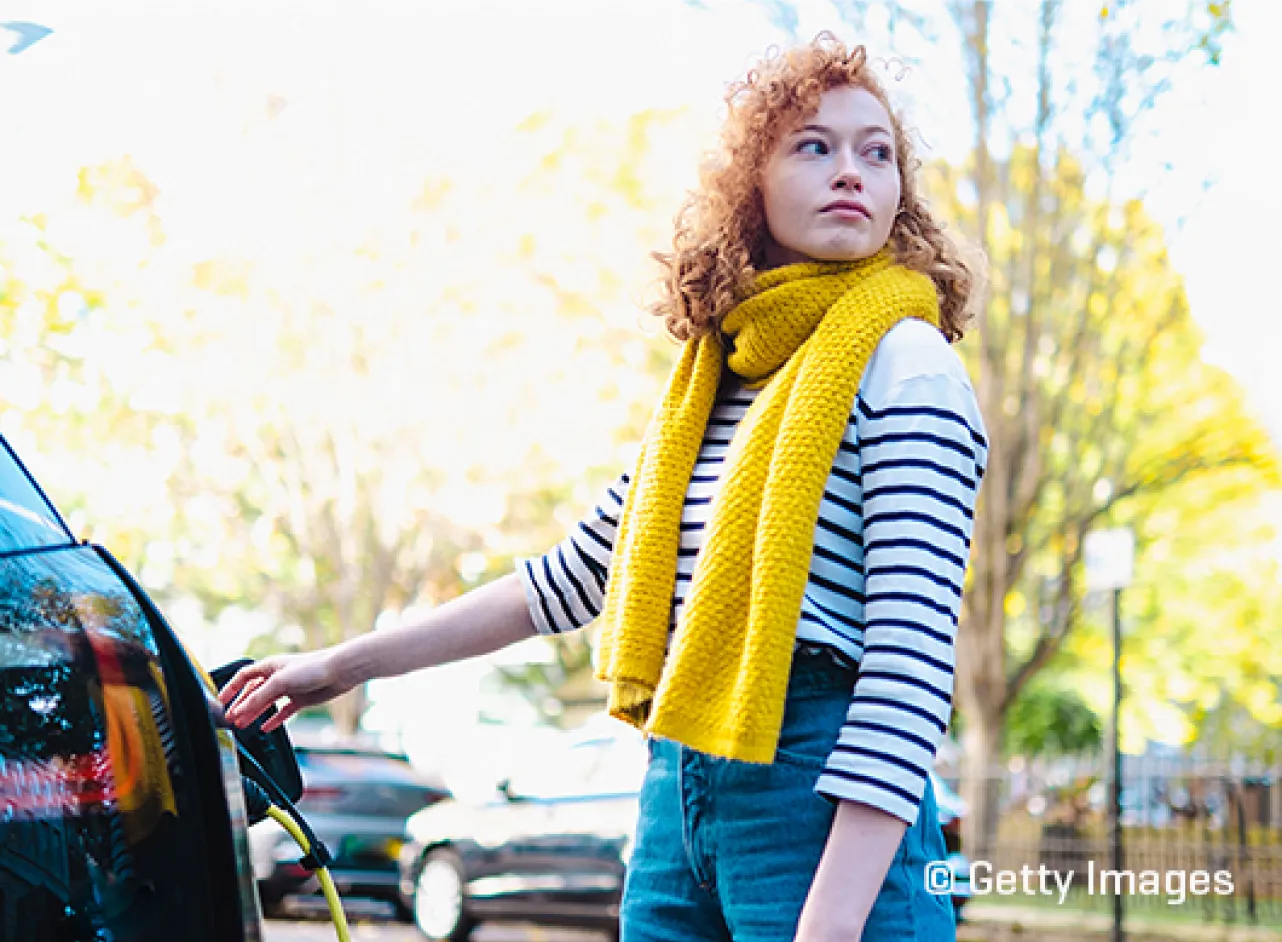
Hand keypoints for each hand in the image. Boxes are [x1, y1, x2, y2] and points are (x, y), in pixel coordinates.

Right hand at [217, 649, 353, 731]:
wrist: (339, 672)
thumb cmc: (312, 668)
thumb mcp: (280, 682)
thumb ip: (259, 697)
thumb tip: (241, 711)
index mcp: (269, 666)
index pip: (243, 677)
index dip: (231, 688)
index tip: (221, 701)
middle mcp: (277, 677)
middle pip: (253, 692)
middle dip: (241, 705)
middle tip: (230, 719)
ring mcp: (289, 689)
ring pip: (266, 703)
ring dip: (254, 714)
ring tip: (242, 725)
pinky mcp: (300, 699)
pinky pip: (283, 712)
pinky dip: (274, 719)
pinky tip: (266, 727)